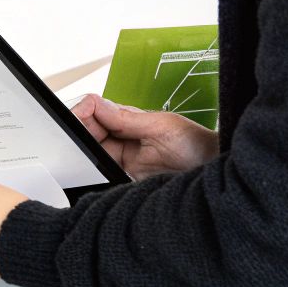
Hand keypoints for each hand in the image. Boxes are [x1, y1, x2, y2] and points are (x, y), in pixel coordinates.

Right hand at [70, 93, 217, 177]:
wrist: (213, 175)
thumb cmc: (196, 146)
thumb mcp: (162, 127)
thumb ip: (128, 118)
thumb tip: (96, 106)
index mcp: (128, 119)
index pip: (93, 111)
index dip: (80, 114)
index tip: (74, 123)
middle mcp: (122, 138)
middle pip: (86, 133)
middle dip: (77, 137)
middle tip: (76, 147)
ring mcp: (122, 160)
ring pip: (90, 155)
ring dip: (84, 158)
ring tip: (82, 163)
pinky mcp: (124, 180)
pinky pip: (101, 177)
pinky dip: (94, 177)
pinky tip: (94, 177)